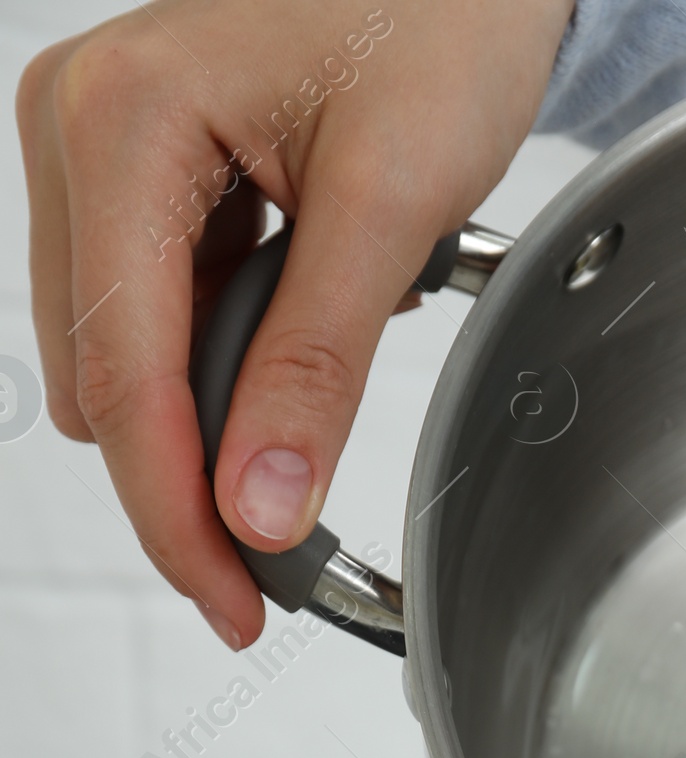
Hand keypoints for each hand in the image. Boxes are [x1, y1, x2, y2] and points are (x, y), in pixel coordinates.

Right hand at [16, 0, 571, 647]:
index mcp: (118, 121)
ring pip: (122, 363)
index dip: (177, 516)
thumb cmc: (439, 20)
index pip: (123, 378)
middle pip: (105, 383)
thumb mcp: (391, 205)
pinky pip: (156, 318)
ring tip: (306, 414)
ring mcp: (99, 153)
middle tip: (283, 561)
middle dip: (188, 480)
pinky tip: (296, 338)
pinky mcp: (140, 179)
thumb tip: (258, 508)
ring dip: (209, 419)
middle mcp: (78, 129)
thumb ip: (316, 366)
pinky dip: (223, 364)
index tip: (238, 602)